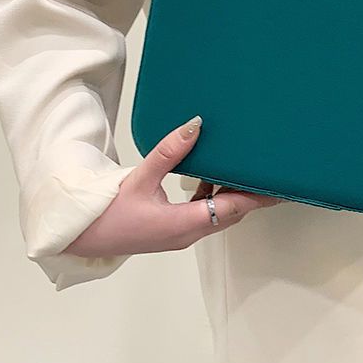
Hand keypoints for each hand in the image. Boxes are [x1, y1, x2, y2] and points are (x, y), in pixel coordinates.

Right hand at [64, 116, 281, 257]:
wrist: (80, 236)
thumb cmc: (106, 213)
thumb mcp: (140, 178)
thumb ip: (169, 151)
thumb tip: (196, 126)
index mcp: (184, 224)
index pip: (233, 208)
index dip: (259, 196)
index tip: (281, 186)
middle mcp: (188, 233)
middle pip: (231, 212)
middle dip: (251, 193)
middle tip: (268, 170)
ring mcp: (180, 234)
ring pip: (217, 213)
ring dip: (230, 193)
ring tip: (242, 167)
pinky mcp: (171, 230)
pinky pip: (202, 213)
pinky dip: (211, 196)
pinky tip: (207, 176)